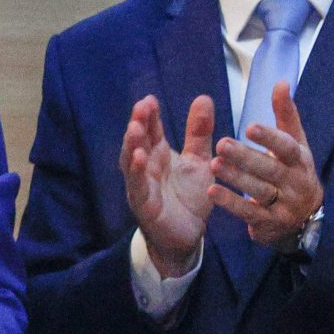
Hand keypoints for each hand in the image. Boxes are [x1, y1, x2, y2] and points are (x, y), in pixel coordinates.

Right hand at [120, 93, 213, 277]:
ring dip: (131, 144)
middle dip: (138, 123)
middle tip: (142, 106)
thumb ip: (199, 133)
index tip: (150, 99)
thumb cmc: (189, 197)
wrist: (189, 235)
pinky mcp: (143, 204)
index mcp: (158, 153)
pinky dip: (136, 172)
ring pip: (131, 161)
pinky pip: (137, 186)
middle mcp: (146, 166)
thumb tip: (203, 97)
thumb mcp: (198, 161)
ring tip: (135, 128)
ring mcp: (141, 184)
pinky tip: (139, 158)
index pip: (151, 129)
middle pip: (138, 140)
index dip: (149, 114)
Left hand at [208, 80, 323, 250]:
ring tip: (213, 163)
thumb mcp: (295, 142)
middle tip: (221, 144)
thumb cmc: (294, 170)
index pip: (287, 147)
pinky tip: (211, 191)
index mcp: (300, 160)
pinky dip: (230, 203)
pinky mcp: (269, 224)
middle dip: (246, 157)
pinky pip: (249, 213)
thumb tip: (281, 82)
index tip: (249, 126)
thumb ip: (285, 114)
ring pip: (258, 190)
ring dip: (235, 178)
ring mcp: (284, 205)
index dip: (270, 137)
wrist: (307, 218)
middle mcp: (295, 183)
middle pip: (270, 169)